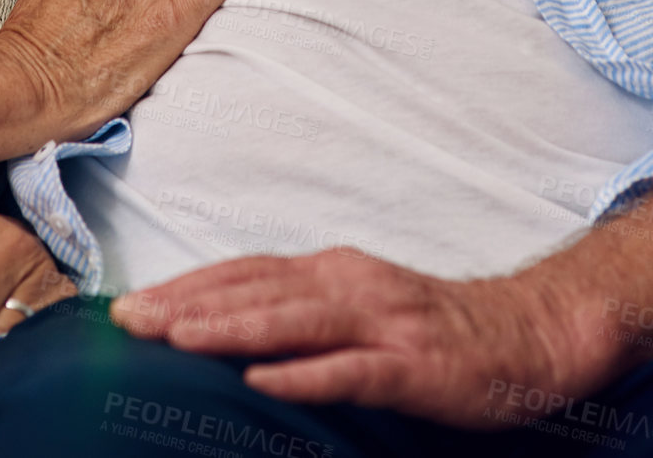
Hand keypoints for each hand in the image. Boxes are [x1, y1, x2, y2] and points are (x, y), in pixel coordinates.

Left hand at [111, 250, 609, 430]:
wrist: (523, 336)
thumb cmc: (431, 328)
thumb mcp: (358, 305)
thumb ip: (302, 308)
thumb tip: (229, 322)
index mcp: (330, 270)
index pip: (244, 272)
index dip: (186, 286)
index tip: (131, 303)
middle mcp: (348, 284)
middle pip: (255, 290)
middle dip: (188, 304)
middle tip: (129, 320)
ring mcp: (381, 323)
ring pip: (293, 320)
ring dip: (232, 327)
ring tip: (178, 338)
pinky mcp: (412, 367)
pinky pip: (352, 371)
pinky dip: (306, 372)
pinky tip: (266, 381)